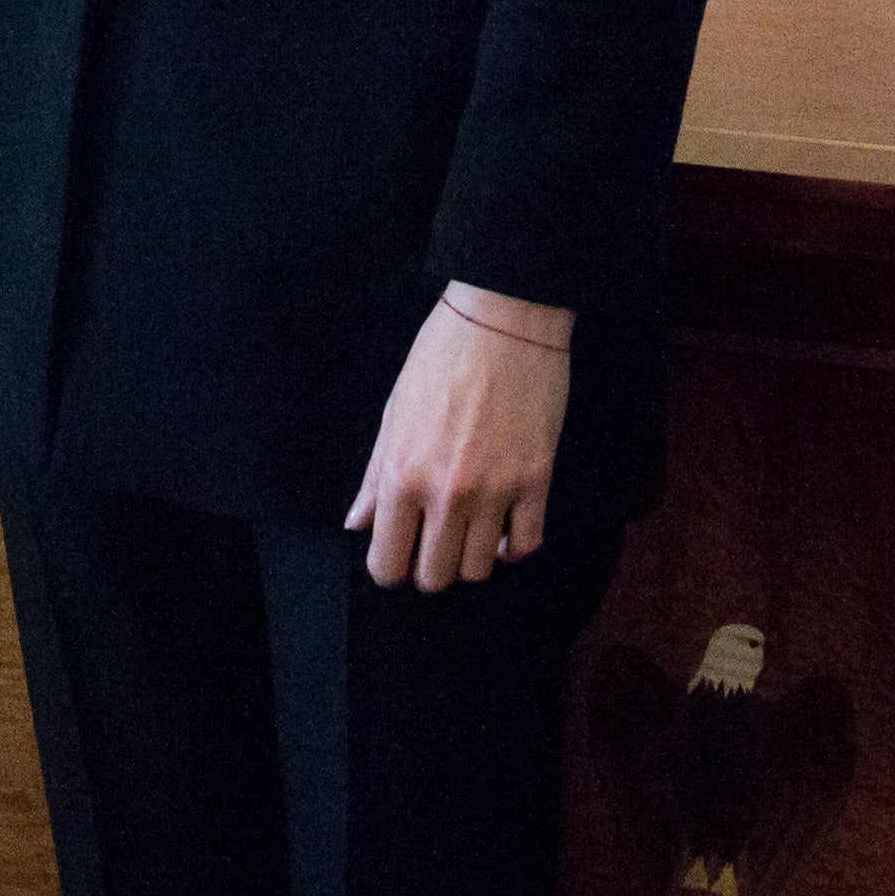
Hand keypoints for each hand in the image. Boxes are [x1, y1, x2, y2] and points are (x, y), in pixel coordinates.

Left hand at [348, 283, 570, 589]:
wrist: (505, 319)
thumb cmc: (443, 356)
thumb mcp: (394, 412)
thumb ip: (374, 476)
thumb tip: (358, 523)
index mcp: (402, 476)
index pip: (387, 563)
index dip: (390, 566)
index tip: (398, 554)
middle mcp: (446, 493)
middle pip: (434, 576)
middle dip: (429, 567)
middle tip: (433, 542)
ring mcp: (495, 490)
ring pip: (480, 568)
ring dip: (471, 557)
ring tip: (469, 531)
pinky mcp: (536, 480)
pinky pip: (527, 544)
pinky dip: (514, 547)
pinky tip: (505, 530)